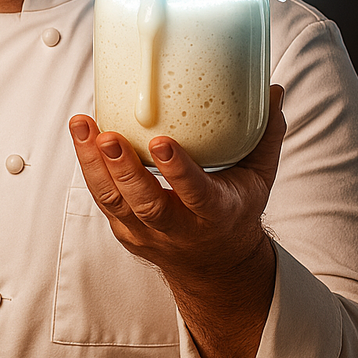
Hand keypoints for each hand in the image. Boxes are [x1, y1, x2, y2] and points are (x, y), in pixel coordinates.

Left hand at [68, 86, 285, 357]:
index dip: (178, 172)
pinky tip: (81, 135)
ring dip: (93, 162)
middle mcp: (179, 229)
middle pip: (146, 204)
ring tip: (82, 125)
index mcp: (216, 214)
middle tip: (108, 135)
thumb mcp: (258, 180)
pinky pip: (102, 197)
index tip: (161, 142)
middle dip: (124, 169)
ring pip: (113, 200)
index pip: (196, 195)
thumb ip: (266, 136)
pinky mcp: (123, 229)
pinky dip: (89, 166)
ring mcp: (146, 232)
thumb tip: (275, 91)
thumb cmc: (234, 211)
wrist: (214, 266)